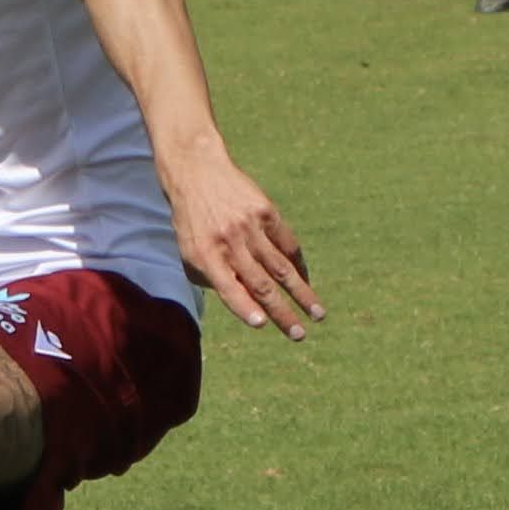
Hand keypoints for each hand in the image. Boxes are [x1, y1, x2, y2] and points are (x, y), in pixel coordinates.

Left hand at [165, 145, 320, 339]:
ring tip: (318, 314)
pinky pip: (288, 245)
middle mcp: (229, 243)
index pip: (227, 288)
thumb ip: (212, 279)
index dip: (244, 307)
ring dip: (302, 294)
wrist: (198, 174)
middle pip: (261, 284)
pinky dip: (299, 266)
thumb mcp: (190, 251)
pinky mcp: (266, 212)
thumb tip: (246, 305)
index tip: (261, 324)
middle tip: (299, 336)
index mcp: (206, 256)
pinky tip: (306, 282)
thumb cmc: (193, 222)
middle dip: (282, 313)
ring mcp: (250, 227)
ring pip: (281, 268)